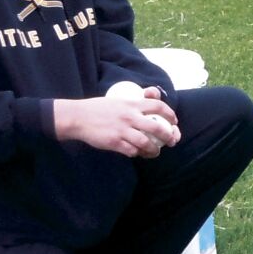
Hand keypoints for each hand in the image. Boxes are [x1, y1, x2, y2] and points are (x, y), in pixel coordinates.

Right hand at [55, 91, 181, 157]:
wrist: (78, 117)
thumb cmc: (97, 108)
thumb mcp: (118, 99)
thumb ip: (133, 103)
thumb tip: (148, 101)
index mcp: (132, 104)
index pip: (158, 106)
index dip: (170, 114)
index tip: (174, 121)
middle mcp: (130, 117)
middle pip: (157, 127)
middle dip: (168, 136)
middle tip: (171, 140)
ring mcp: (122, 130)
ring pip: (146, 143)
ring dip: (154, 150)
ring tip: (155, 152)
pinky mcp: (114, 142)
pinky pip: (132, 151)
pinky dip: (137, 153)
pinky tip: (137, 153)